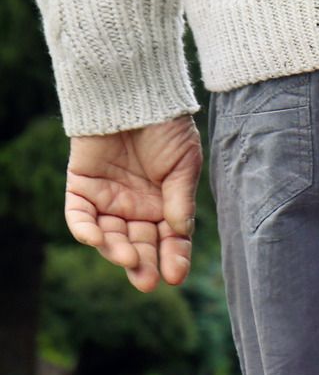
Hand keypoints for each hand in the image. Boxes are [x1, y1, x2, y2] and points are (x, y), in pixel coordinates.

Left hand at [65, 115, 201, 291]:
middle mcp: (136, 207)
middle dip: (143, 263)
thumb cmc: (167, 127)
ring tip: (127, 259)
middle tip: (147, 280)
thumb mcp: (184, 165)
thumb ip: (180, 199)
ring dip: (116, 250)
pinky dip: (85, 230)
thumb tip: (179, 233)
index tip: (175, 276)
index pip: (170, 240)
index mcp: (165, 204)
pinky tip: (96, 240)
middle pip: (138, 243)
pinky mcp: (81, 187)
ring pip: (109, 235)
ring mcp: (108, 199)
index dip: (173, 258)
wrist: (134, 94)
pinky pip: (79, 216)